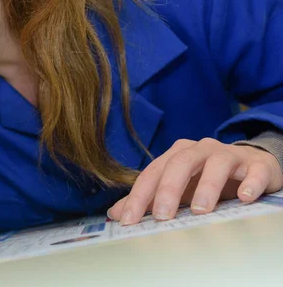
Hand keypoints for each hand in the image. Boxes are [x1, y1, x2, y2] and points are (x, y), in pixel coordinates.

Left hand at [107, 138, 282, 225]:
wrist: (250, 166)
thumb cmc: (206, 179)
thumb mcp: (176, 189)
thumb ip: (147, 200)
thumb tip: (115, 214)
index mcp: (176, 155)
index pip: (152, 173)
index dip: (138, 196)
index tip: (128, 221)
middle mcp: (200, 150)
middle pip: (179, 164)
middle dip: (168, 190)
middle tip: (162, 216)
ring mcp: (228, 154)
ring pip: (215, 164)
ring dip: (207, 186)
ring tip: (201, 210)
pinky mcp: (256, 164)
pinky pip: (253, 171)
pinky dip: (249, 183)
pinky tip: (244, 198)